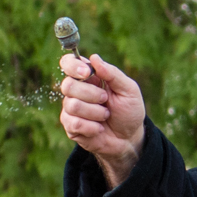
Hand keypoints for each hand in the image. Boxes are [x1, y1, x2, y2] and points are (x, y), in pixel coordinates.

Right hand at [59, 53, 146, 186]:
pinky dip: (92, 126)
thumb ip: (112, 73)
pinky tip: (99, 128)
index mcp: (89, 77)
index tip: (87, 72)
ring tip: (105, 115)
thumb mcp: (128, 90)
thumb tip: (94, 58)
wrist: (128, 138)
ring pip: (72, 105)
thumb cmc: (128, 111)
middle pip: (68, 85)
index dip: (73, 66)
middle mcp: (76, 90)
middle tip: (105, 99)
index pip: (68, 62)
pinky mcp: (70, 126)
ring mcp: (71, 109)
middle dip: (91, 94)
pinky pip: (75, 123)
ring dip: (95, 112)